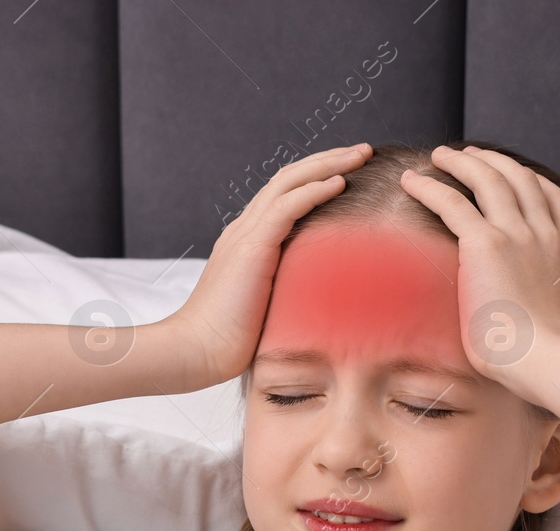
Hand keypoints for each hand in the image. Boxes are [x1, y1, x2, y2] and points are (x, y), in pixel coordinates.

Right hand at [166, 143, 372, 388]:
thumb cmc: (232, 343)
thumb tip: (327, 300)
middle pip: (289, 178)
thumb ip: (292, 291)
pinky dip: (315, 191)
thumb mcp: (270, 308)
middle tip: (363, 150)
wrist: (197, 351)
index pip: (284, 195)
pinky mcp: (251, 248)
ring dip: (328, 165)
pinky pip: (286, 206)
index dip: (316, 178)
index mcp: (248, 241)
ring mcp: (245, 234)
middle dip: (328, 160)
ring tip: (360, 155)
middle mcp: (244, 229)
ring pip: (289, 182)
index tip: (349, 172)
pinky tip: (340, 182)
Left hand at [398, 145, 559, 400]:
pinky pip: (452, 203)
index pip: (554, 201)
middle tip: (472, 154)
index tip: (514, 174)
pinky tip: (412, 182)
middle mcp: (546, 234)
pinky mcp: (485, 245)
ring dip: (462, 162)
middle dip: (495, 161)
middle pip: (521, 179)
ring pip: (488, 180)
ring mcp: (518, 235)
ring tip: (441, 156)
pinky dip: (430, 188)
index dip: (532, 181)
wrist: (548, 363)